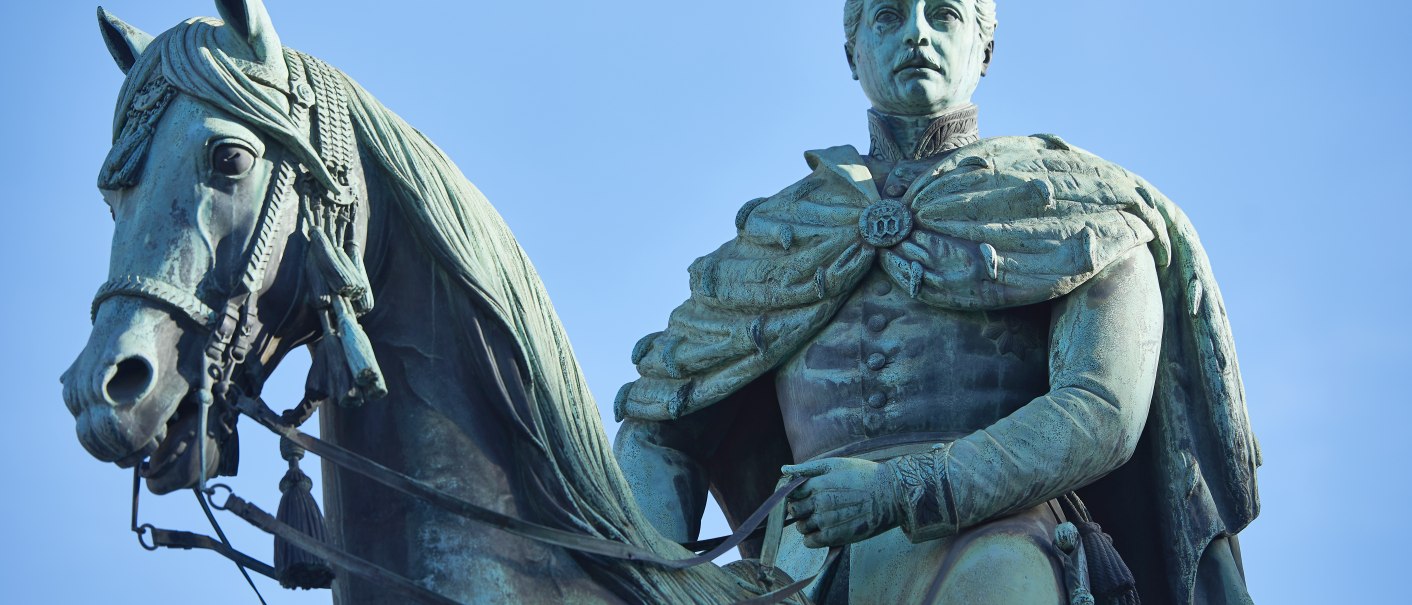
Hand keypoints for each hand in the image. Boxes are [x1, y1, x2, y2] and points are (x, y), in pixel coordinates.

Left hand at [782, 457, 901, 547]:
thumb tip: (783, 470)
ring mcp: (827, 521)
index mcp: (818, 483)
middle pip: (794, 510)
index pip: (791, 492)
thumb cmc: (864, 475)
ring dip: (806, 524)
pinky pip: (810, 542)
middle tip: (812, 506)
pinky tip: (822, 530)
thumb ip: (808, 468)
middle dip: (799, 508)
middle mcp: (820, 503)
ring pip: (801, 527)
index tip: (803, 494)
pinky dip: (811, 538)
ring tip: (821, 518)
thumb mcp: (836, 464)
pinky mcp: (835, 536)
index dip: (795, 493)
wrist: (891, 494)